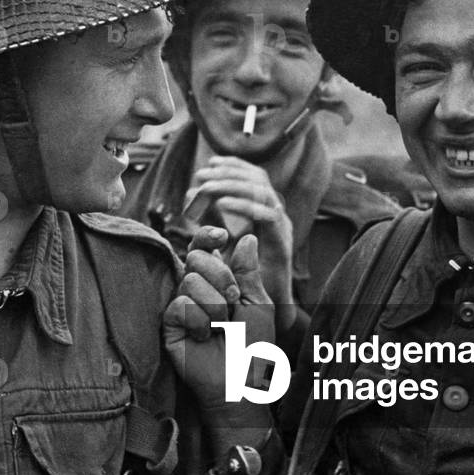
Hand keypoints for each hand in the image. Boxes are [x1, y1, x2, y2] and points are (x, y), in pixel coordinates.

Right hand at [163, 227, 272, 407]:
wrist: (241, 382)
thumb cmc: (254, 346)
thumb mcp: (258, 303)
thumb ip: (248, 271)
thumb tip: (245, 236)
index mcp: (217, 279)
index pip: (203, 247)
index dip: (207, 236)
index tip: (221, 236)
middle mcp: (195, 288)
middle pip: (196, 257)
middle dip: (221, 277)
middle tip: (233, 302)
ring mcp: (180, 305)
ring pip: (190, 281)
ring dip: (215, 306)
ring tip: (220, 327)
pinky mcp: (168, 324)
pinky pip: (181, 306)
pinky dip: (200, 322)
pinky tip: (203, 338)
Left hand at [190, 156, 293, 316]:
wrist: (258, 311)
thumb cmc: (236, 277)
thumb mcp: (217, 239)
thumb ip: (207, 217)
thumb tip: (191, 192)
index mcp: (264, 211)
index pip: (255, 176)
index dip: (234, 166)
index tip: (210, 163)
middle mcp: (276, 216)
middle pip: (258, 179)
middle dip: (229, 172)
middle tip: (203, 175)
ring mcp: (282, 229)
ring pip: (262, 192)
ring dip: (233, 185)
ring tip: (207, 187)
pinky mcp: (282, 245)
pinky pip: (268, 216)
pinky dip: (245, 207)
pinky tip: (222, 205)